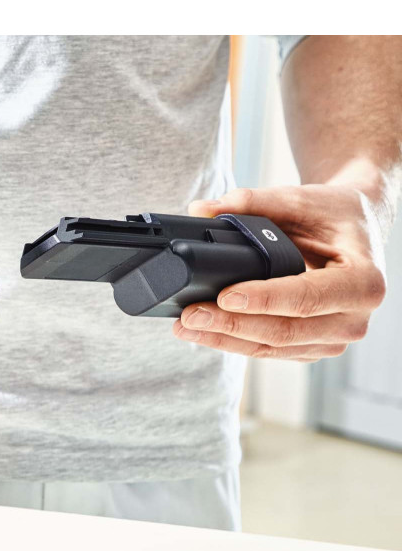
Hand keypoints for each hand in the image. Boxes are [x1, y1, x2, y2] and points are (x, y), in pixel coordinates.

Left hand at [173, 184, 386, 361]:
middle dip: (232, 325)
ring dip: (225, 340)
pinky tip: (204, 332)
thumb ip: (253, 202)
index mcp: (364, 282)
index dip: (264, 300)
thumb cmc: (332, 215)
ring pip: (272, 348)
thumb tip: (203, 209)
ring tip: (186, 326)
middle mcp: (354, 319)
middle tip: (191, 315)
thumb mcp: (300, 199)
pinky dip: (234, 342)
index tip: (224, 296)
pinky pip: (270, 351)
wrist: (352, 231)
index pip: (307, 298)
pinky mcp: (311, 347)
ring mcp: (333, 339)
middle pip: (285, 332)